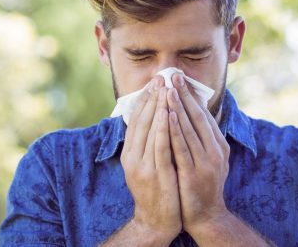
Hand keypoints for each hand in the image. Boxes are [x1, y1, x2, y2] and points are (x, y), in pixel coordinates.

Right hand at [120, 77, 181, 243]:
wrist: (155, 220)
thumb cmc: (153, 189)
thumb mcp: (143, 164)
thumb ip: (145, 144)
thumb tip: (151, 119)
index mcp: (129, 153)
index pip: (136, 120)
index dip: (145, 100)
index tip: (154, 82)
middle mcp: (132, 156)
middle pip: (142, 121)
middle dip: (152, 97)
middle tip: (160, 78)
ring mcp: (143, 165)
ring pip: (150, 130)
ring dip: (158, 107)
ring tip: (165, 88)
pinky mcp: (156, 174)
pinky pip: (160, 146)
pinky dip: (163, 128)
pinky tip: (168, 113)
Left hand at [166, 73, 229, 234]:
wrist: (206, 215)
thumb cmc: (201, 183)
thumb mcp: (206, 158)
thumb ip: (200, 138)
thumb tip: (188, 114)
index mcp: (218, 144)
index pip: (203, 114)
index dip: (190, 95)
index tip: (179, 79)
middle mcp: (215, 150)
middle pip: (198, 117)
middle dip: (184, 94)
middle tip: (173, 75)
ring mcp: (206, 162)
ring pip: (190, 129)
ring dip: (178, 107)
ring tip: (167, 89)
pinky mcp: (194, 173)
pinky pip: (182, 147)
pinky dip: (174, 129)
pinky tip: (166, 116)